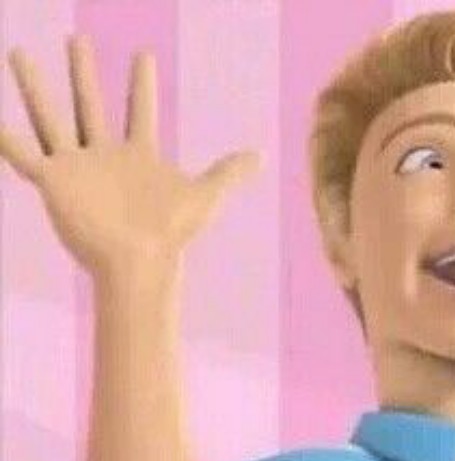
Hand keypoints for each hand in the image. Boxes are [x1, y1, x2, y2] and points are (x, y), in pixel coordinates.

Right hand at [0, 34, 260, 280]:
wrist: (142, 260)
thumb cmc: (172, 232)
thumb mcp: (206, 195)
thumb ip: (229, 172)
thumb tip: (261, 156)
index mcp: (139, 154)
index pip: (140, 109)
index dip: (142, 84)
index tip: (144, 55)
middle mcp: (105, 156)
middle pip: (90, 104)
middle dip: (84, 72)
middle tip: (77, 39)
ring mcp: (77, 168)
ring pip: (50, 118)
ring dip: (35, 88)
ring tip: (19, 53)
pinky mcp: (54, 183)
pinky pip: (23, 156)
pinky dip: (7, 140)